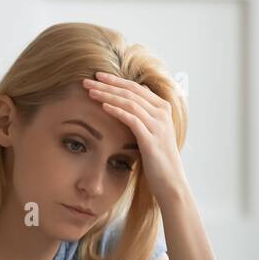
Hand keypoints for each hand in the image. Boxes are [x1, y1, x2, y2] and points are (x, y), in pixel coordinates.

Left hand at [82, 72, 186, 201]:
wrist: (171, 183)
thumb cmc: (159, 159)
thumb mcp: (154, 132)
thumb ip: (146, 113)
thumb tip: (136, 94)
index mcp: (162, 108)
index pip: (135, 87)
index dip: (115, 80)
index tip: (97, 76)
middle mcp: (162, 113)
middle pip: (130, 92)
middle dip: (107, 84)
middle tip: (87, 81)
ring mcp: (158, 126)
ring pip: (129, 102)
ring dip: (108, 95)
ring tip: (90, 92)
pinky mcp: (151, 140)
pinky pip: (132, 119)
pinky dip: (117, 111)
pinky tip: (103, 106)